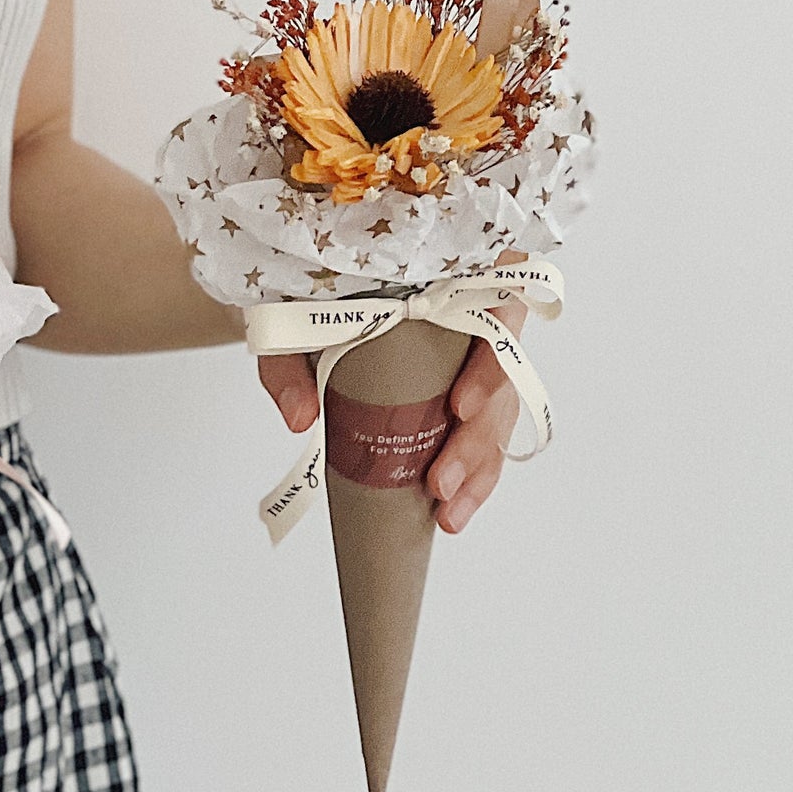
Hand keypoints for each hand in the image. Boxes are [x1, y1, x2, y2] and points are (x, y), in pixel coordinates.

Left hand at [256, 300, 525, 533]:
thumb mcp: (288, 330)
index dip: (491, 362)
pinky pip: (485, 436)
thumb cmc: (306, 306)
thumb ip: (289, 366)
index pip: (498, 308)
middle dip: (476, 439)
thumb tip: (300, 418)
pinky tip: (452, 512)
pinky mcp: (463, 394)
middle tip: (439, 483)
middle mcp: (468, 313)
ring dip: (479, 469)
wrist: (298, 307)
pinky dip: (473, 478)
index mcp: (443, 279)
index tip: (459, 407)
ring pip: (499, 412)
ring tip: (447, 512)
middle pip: (503, 375)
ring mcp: (471, 357)